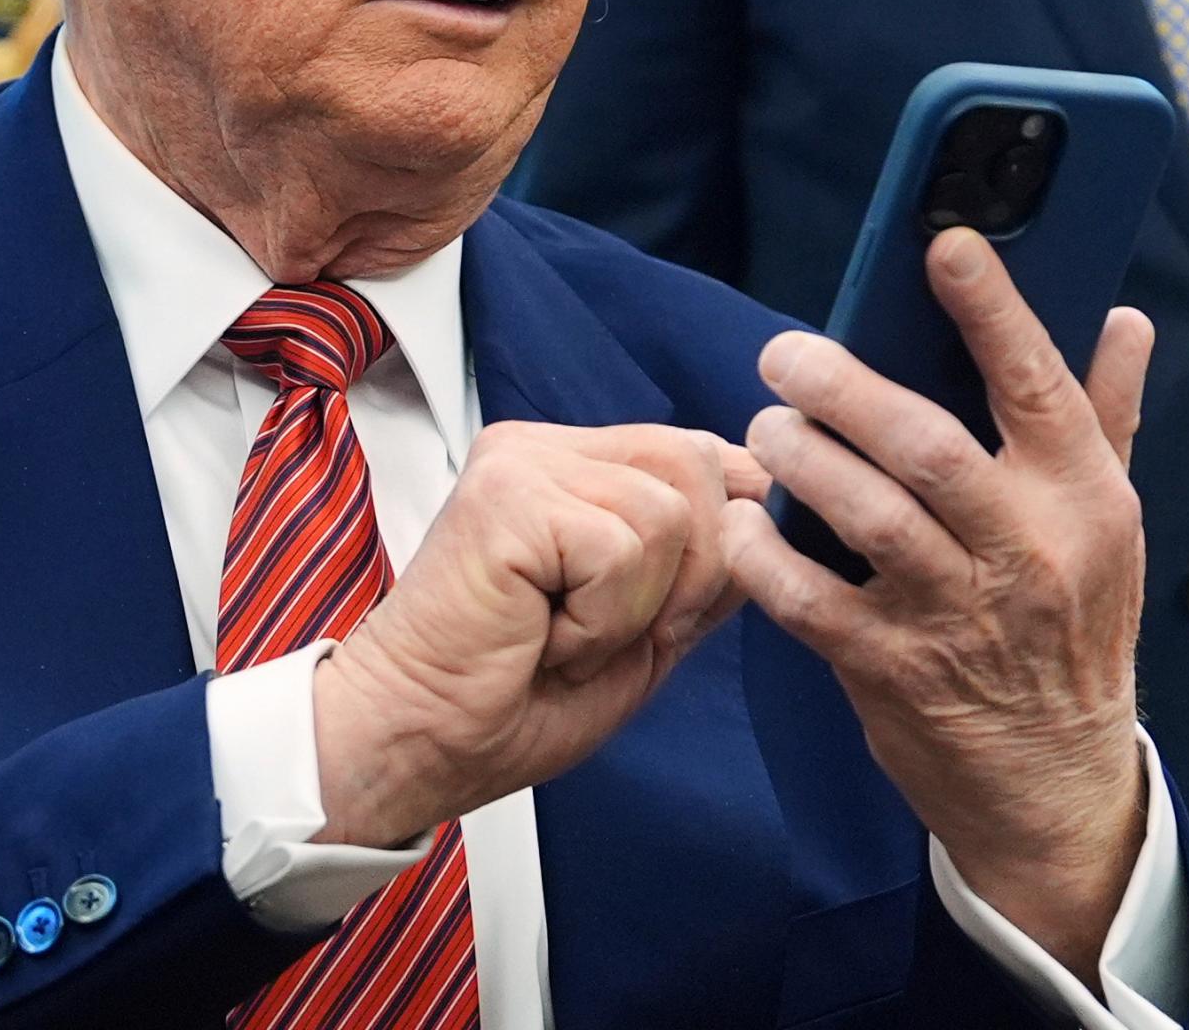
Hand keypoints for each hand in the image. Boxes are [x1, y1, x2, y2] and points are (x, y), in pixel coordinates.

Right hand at [312, 423, 765, 850]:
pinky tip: (542, 636)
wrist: (421, 740)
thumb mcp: (644, 627)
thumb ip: (702, 564)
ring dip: (635, 606)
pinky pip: (623, 548)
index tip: (663, 612)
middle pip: (701, 465)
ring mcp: (522, 462)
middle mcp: (545, 448)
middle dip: (688, 575)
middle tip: (606, 632)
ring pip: (670, 510)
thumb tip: (768, 507)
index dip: (721, 537)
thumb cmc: (513, 698)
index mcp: (573, 465)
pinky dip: (600, 620)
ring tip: (563, 634)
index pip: (702, 453)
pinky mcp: (508, 495)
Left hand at [723, 228, 1151, 988]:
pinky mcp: (889, 669)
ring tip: (767, 425)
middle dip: (842, 386)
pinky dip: (764, 555)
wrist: (1053, 780)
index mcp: (1082, 499)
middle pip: (926, 445)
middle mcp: (1023, 551)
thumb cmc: (1073, 625)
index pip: (1038, 384)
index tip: (943, 242)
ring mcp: (954, 614)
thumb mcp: (1108, 523)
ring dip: (799, 456)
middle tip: (784, 353)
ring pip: (864, 513)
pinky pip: (807, 600)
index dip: (991, 309)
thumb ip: (1104, 415)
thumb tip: (1123, 319)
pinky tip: (747, 522)